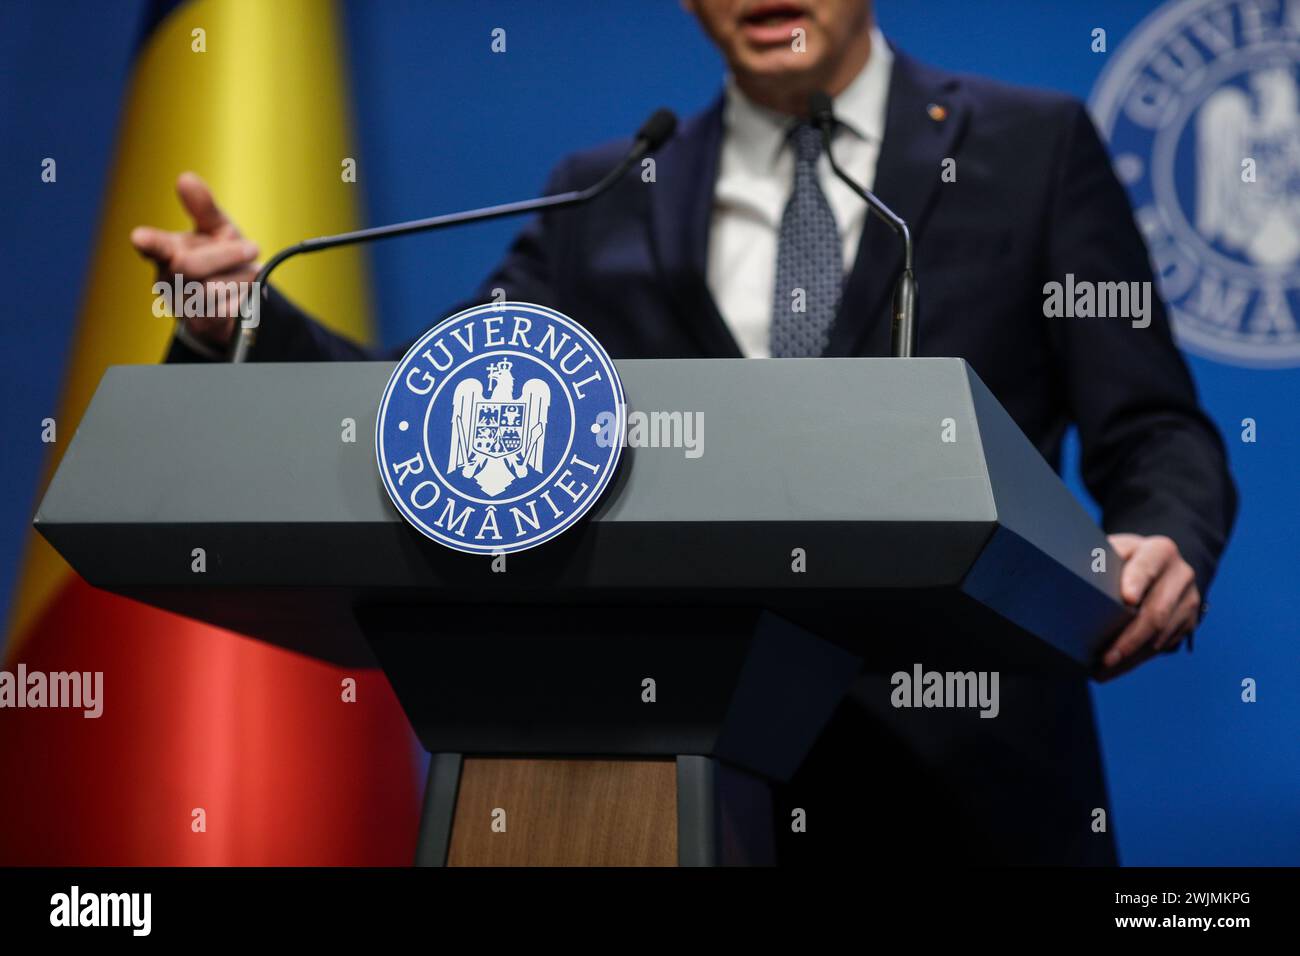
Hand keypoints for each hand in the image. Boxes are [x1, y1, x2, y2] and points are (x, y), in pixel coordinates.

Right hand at [130, 172, 259, 348]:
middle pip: (191, 266)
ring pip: (215, 288)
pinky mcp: (203, 324)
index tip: (139, 237)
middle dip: (226, 254)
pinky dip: (245, 297)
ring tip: (249, 272)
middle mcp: (168, 279)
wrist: (234, 302)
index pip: (154, 246)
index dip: (148, 242)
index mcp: (167, 252)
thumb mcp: (217, 230)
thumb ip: (203, 208)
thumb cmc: (222, 259)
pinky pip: (229, 309)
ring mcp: (183, 305)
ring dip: (241, 277)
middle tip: (252, 247)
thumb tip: (186, 177)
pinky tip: (245, 293)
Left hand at [1095, 533, 1200, 680]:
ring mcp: (1188, 600)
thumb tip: (1076, 574)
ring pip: (1161, 635)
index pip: (1148, 566)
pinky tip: (1116, 669)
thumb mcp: (1116, 549)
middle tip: (1105, 658)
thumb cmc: (1124, 558)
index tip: (1126, 599)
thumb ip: (1101, 556)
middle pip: (1156, 611)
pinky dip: (1138, 659)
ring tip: (1103, 670)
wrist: (1158, 564)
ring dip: (1131, 656)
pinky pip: (1163, 646)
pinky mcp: (1188, 621)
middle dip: (1129, 638)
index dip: (1137, 581)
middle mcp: (1181, 575)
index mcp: (1160, 551)